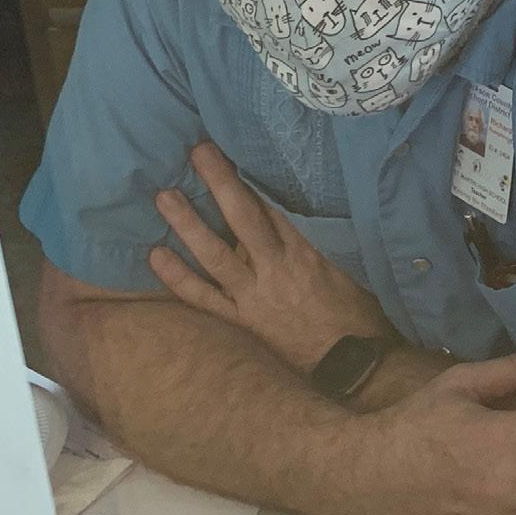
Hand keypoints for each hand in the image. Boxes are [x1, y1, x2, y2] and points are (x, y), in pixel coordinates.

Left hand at [149, 142, 393, 373]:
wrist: (355, 364)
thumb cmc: (359, 314)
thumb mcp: (352, 268)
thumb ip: (327, 239)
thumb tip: (311, 207)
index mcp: (307, 252)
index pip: (273, 206)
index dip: (250, 177)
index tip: (231, 150)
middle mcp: (276, 269)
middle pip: (243, 218)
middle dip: (220, 183)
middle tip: (197, 153)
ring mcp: (254, 296)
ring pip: (214, 255)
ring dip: (188, 225)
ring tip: (164, 197)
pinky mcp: (241, 322)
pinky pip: (203, 298)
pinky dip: (178, 278)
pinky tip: (156, 255)